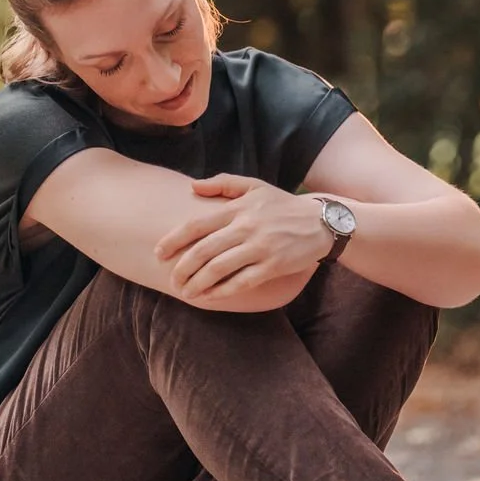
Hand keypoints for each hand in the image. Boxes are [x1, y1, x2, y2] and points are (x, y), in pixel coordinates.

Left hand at [154, 174, 333, 302]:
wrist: (321, 222)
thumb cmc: (283, 205)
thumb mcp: (255, 186)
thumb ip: (223, 183)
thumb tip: (192, 187)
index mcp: (237, 208)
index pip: (197, 225)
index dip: (173, 240)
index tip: (158, 253)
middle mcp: (246, 227)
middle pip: (203, 251)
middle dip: (182, 269)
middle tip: (172, 281)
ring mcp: (260, 247)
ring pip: (219, 269)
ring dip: (198, 283)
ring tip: (186, 292)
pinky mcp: (273, 265)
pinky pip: (242, 282)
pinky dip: (222, 291)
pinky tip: (210, 297)